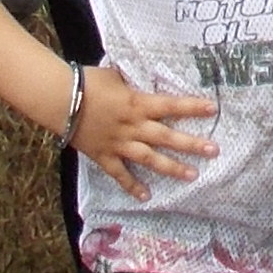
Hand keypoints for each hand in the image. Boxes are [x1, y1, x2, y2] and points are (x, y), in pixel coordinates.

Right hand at [71, 67, 218, 196]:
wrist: (59, 99)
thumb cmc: (87, 82)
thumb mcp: (116, 76)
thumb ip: (134, 83)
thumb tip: (148, 78)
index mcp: (137, 103)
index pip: (170, 105)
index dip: (192, 107)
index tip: (212, 110)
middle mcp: (132, 126)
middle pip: (166, 137)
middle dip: (191, 144)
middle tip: (213, 151)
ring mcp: (119, 143)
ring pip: (149, 158)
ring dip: (171, 167)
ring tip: (192, 175)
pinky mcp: (104, 156)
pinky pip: (120, 174)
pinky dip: (132, 186)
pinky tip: (146, 197)